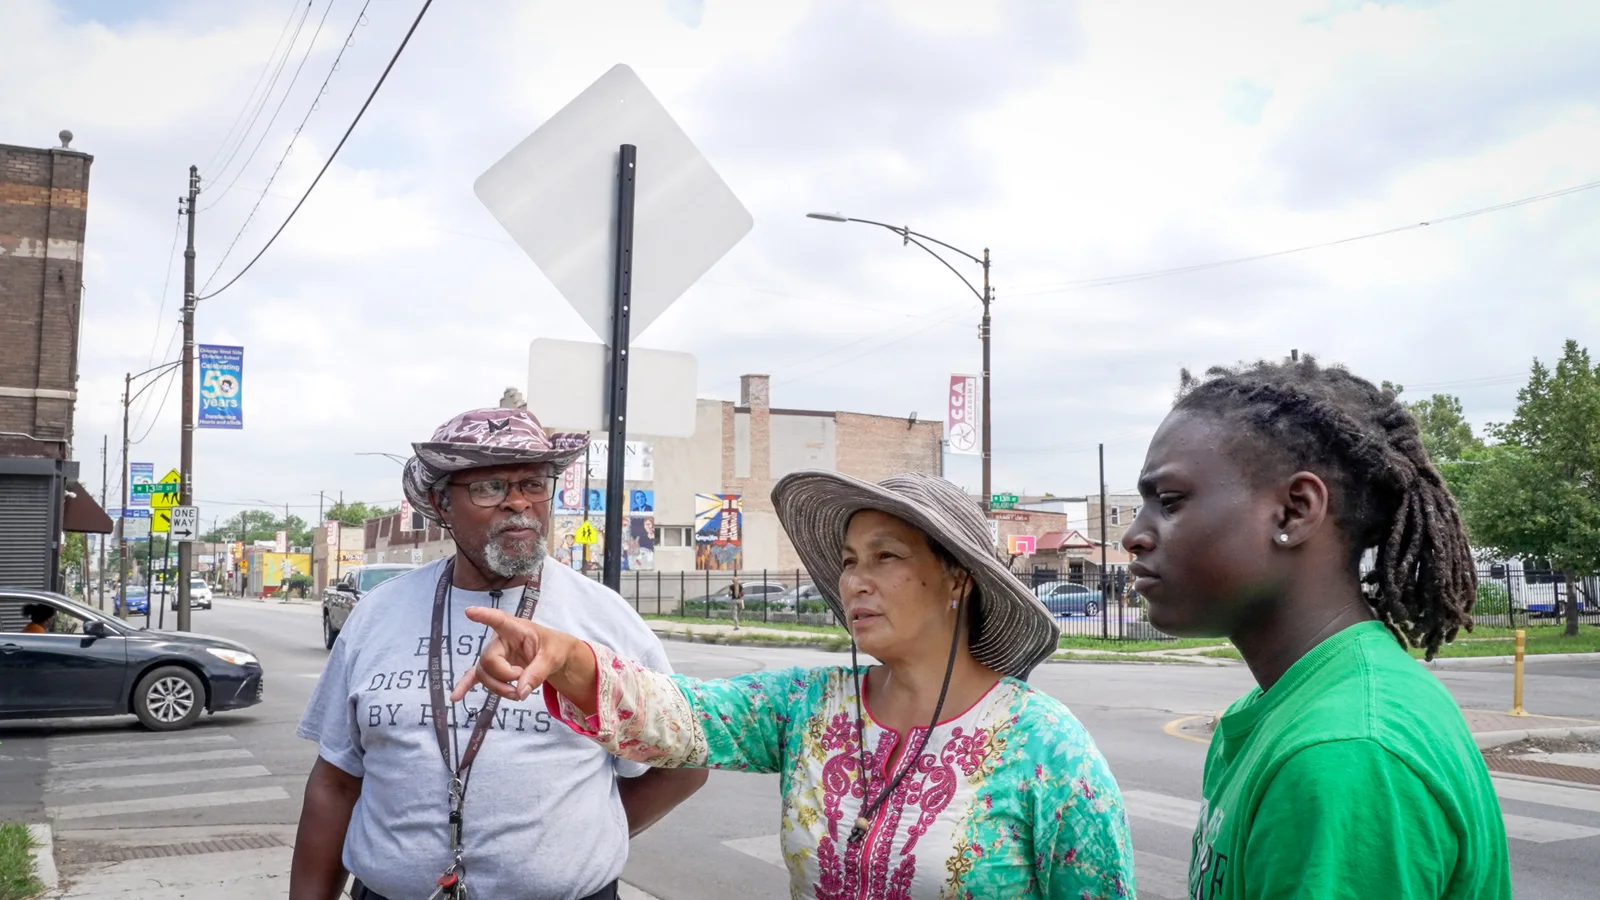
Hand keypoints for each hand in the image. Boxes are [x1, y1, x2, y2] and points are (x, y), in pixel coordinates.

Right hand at [450, 607, 564, 702]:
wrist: (553, 657)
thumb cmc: (553, 648)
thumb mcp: (553, 657)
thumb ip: (538, 673)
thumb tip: (520, 692)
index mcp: (516, 629)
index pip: (499, 619)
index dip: (485, 616)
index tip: (470, 612)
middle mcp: (501, 640)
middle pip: (489, 659)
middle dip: (504, 676)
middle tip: (522, 680)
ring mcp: (495, 655)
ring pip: (484, 673)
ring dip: (498, 688)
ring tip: (517, 695)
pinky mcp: (493, 668)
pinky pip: (475, 677)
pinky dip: (466, 686)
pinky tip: (455, 697)